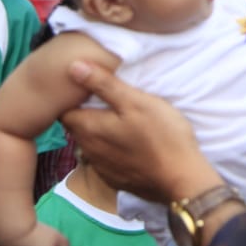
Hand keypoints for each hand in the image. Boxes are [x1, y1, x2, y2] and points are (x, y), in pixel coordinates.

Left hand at [61, 60, 217, 203]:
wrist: (181, 178)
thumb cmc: (162, 135)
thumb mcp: (136, 101)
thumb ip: (104, 84)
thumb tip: (72, 66)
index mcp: (90, 128)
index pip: (64, 111)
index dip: (73, 98)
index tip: (90, 89)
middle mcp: (89, 150)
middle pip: (77, 127)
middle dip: (86, 113)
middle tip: (107, 100)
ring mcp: (101, 168)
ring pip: (91, 144)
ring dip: (100, 132)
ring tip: (121, 121)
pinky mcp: (115, 179)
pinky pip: (104, 159)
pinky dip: (111, 150)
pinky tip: (131, 144)